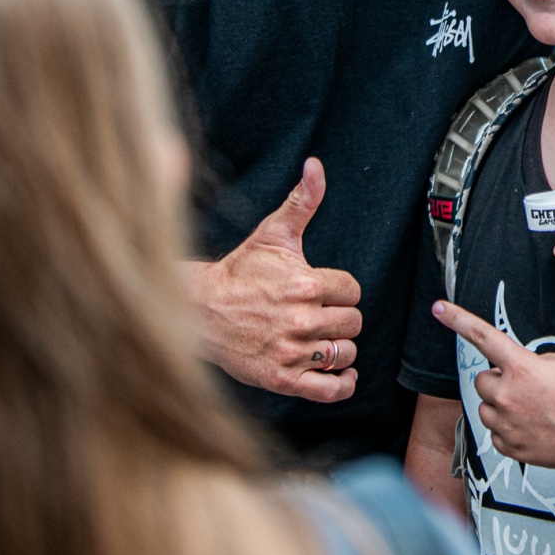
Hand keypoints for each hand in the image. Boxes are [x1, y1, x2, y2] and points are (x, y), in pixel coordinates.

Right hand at [184, 158, 362, 402]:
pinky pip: (330, 389)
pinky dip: (344, 383)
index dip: (341, 290)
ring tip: (321, 339)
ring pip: (345, 353)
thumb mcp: (273, 234)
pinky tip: (342, 372)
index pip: (352, 291)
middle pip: (353, 322)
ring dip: (340, 348)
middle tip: (320, 315)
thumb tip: (316, 165)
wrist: (200, 311)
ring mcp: (291, 351)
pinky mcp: (282, 378)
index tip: (324, 291)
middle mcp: (300, 319)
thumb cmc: (240, 272)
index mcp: (304, 284)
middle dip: (341, 318)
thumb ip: (302, 201)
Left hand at [437, 300, 554, 468]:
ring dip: (502, 404)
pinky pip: (496, 433)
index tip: (439, 308)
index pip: (483, 337)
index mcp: (523, 368)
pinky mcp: (511, 449)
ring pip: (487, 408)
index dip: (458, 320)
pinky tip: (536, 428)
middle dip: (499, 379)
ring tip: (535, 409)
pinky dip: (510, 429)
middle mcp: (508, 396)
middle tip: (527, 386)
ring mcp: (507, 426)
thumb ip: (534, 364)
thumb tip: (522, 374)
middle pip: (483, 380)